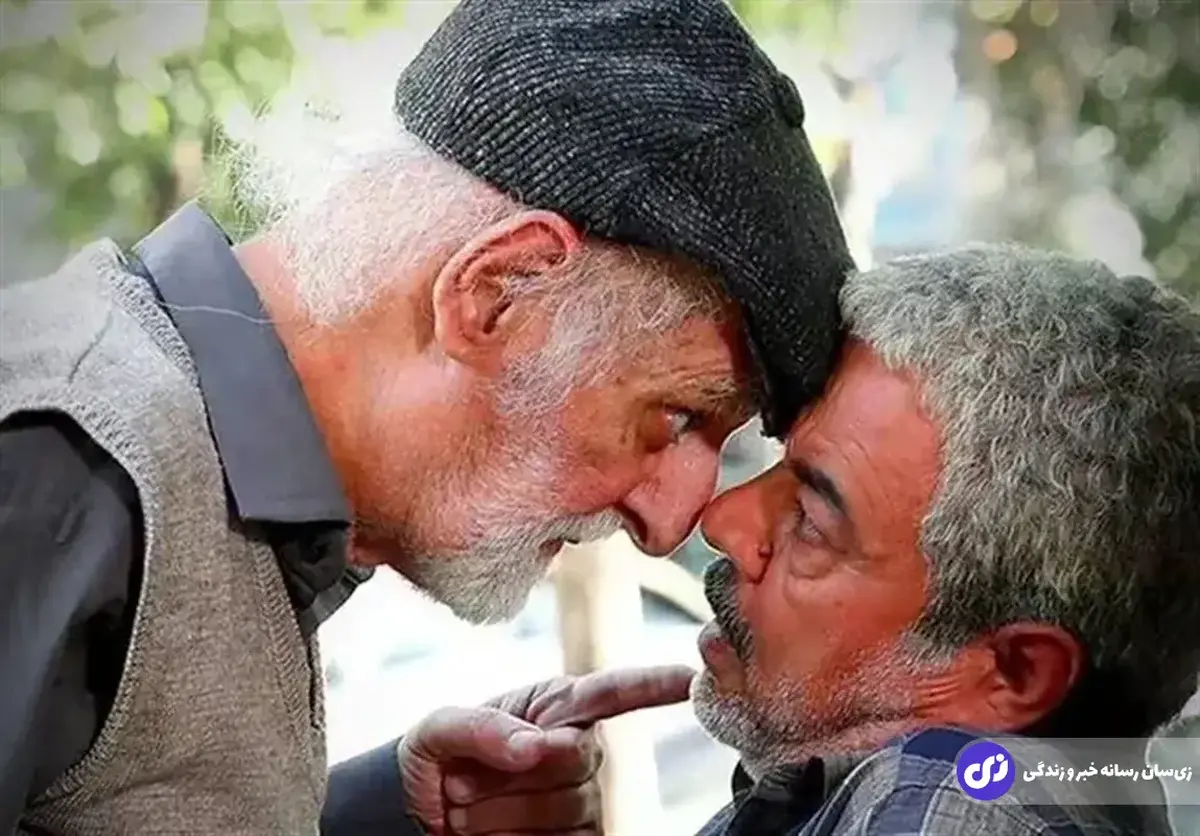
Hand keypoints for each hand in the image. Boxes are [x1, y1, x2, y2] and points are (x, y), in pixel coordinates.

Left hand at [397, 664, 694, 834]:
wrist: (417, 817)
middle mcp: (580, 751)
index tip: (689, 678)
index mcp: (555, 706)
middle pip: (575, 760)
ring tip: (468, 812)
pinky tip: (490, 834)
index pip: (611, 692)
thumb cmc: (436, 761)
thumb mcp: (439, 730)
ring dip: (499, 816)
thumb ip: (483, 727)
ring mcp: (583, 802)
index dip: (651, 685)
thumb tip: (537, 745)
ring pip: (566, 810)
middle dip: (506, 777)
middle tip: (462, 783)